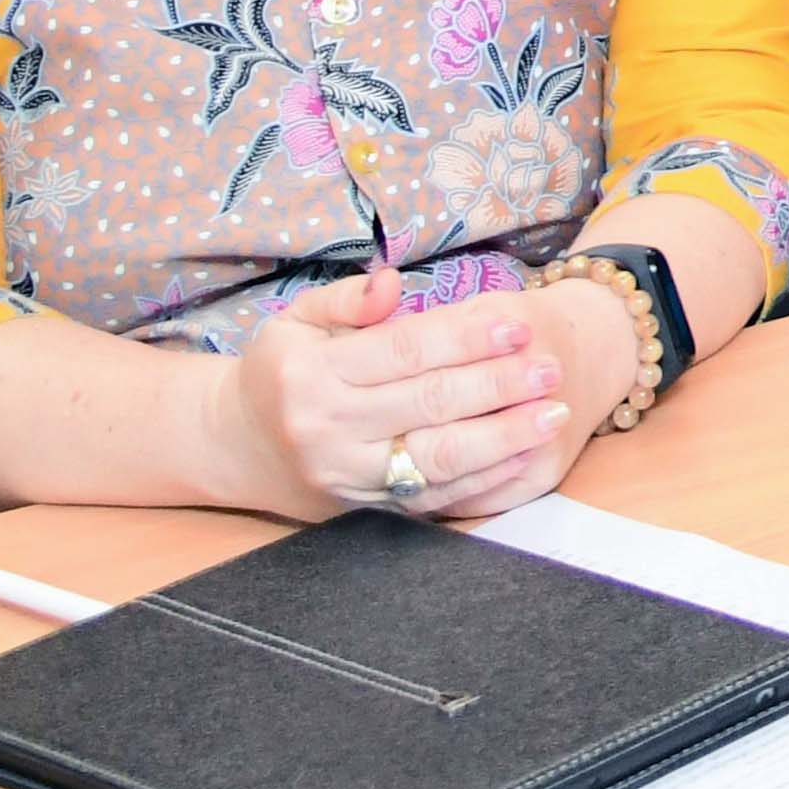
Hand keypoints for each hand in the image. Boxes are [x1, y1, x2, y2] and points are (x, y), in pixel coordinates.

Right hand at [197, 262, 575, 522]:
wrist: (235, 447)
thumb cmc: (280, 370)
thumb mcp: (295, 321)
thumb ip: (346, 299)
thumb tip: (392, 281)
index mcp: (312, 372)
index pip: (404, 350)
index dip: (465, 338)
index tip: (517, 325)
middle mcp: (327, 428)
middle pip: (428, 404)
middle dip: (498, 386)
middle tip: (549, 369)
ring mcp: (346, 475)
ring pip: (437, 459)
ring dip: (504, 439)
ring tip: (553, 414)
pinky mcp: (363, 508)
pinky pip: (434, 497)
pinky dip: (485, 479)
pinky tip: (525, 456)